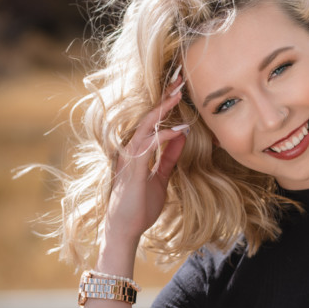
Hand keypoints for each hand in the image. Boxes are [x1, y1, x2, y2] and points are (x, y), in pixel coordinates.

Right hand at [104, 77, 189, 246]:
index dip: (165, 103)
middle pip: (148, 115)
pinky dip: (164, 135)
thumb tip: (182, 136)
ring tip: (180, 92)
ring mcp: (129, 156)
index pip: (152, 121)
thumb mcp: (160, 178)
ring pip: (146, 124)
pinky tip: (180, 130)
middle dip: (165, 96)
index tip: (180, 87)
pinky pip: (148, 145)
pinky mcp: (132, 167)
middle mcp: (130, 149)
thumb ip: (168, 158)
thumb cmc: (140, 206)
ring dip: (164, 108)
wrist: (125, 230)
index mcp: (136, 150)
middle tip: (180, 77)